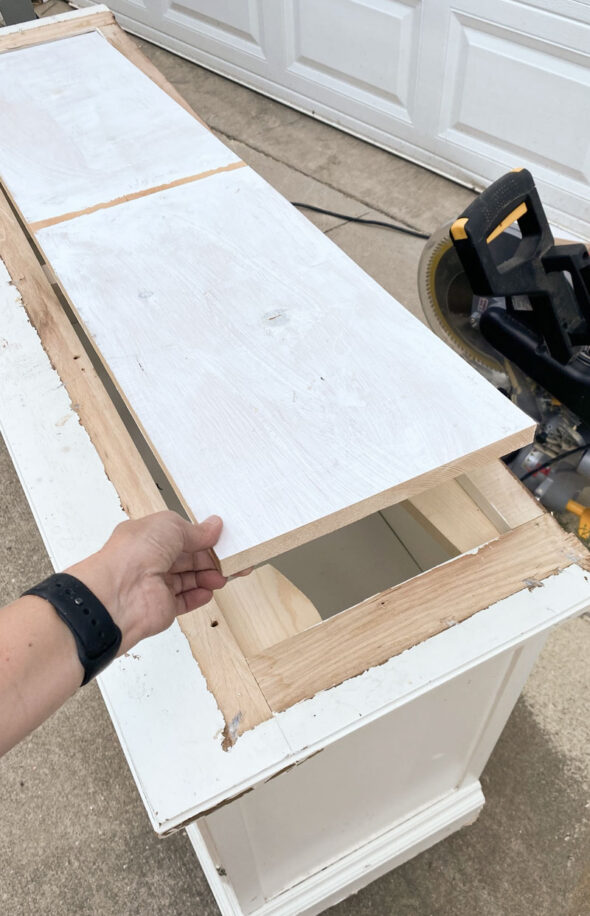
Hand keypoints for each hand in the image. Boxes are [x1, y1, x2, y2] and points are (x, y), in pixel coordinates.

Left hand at [66, 511, 225, 653]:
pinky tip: (209, 591)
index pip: (180, 535)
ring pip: (188, 579)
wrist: (118, 594)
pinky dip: (199, 596)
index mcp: (147, 536)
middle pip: (187, 558)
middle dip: (210, 558)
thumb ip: (195, 530)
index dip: (201, 537)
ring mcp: (155, 585)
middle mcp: (150, 560)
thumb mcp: (170, 526)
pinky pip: (184, 601)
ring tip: (223, 576)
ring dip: (208, 576)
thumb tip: (213, 527)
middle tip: (232, 559)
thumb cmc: (134, 553)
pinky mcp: (162, 608)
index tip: (222, 538)